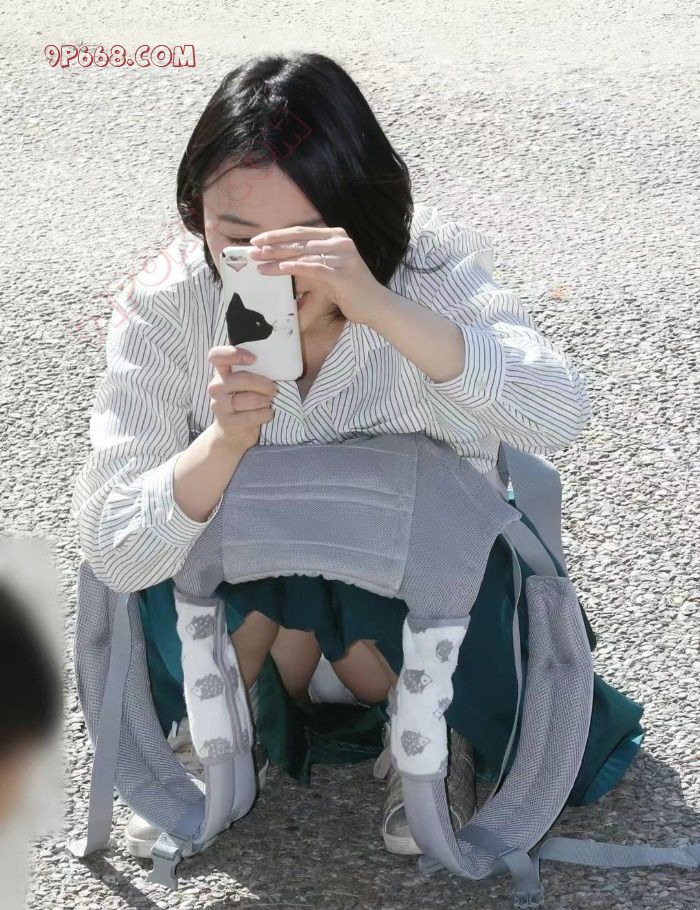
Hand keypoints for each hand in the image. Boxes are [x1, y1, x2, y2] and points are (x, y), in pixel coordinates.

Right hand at [207, 346, 277, 450]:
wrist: (232, 433)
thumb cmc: (243, 402)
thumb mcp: (244, 384)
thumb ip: (252, 371)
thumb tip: (278, 364)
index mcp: (221, 372)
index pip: (216, 355)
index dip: (234, 354)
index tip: (254, 359)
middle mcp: (216, 387)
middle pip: (242, 379)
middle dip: (264, 384)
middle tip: (273, 389)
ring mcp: (219, 405)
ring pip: (249, 399)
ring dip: (265, 400)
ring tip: (267, 402)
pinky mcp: (227, 422)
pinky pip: (252, 416)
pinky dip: (265, 414)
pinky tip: (266, 413)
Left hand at [247, 225, 380, 323]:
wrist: (376, 306)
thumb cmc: (349, 290)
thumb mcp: (326, 271)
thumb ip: (308, 263)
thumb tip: (279, 263)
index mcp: (335, 236)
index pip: (300, 231)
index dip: (277, 234)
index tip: (256, 240)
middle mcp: (340, 242)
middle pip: (299, 240)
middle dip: (272, 245)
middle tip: (251, 251)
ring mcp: (342, 256)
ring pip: (303, 254)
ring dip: (278, 258)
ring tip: (259, 263)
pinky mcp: (343, 274)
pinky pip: (315, 268)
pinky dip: (296, 267)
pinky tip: (281, 268)